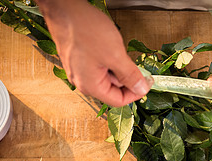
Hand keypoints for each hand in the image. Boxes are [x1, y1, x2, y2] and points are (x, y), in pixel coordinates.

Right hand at [36, 0, 150, 106]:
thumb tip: (141, 88)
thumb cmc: (85, 30)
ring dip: (118, 66)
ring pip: (106, 75)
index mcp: (90, 86)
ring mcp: (79, 70)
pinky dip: (108, 59)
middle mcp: (82, 81)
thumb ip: (130, 75)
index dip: (135, 93)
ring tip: (118, 50)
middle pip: (112, 89)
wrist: (65, 9)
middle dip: (127, 77)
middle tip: (137, 63)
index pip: (118, 101)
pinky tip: (109, 46)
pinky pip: (98, 65)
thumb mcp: (115, 55)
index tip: (146, 82)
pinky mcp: (79, 58)